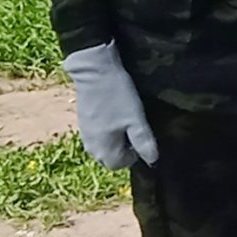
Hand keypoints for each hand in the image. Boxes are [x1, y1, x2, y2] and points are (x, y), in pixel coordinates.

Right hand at [62, 43, 156, 169]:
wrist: (94, 72)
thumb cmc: (117, 96)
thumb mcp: (136, 120)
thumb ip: (144, 142)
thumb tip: (152, 161)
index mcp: (103, 149)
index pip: (120, 165)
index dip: (134, 155)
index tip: (142, 137)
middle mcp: (90, 146)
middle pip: (110, 158)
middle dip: (124, 149)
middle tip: (136, 128)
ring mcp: (84, 134)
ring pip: (104, 146)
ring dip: (116, 140)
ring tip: (127, 120)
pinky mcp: (83, 122)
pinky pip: (98, 136)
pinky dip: (108, 131)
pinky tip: (115, 114)